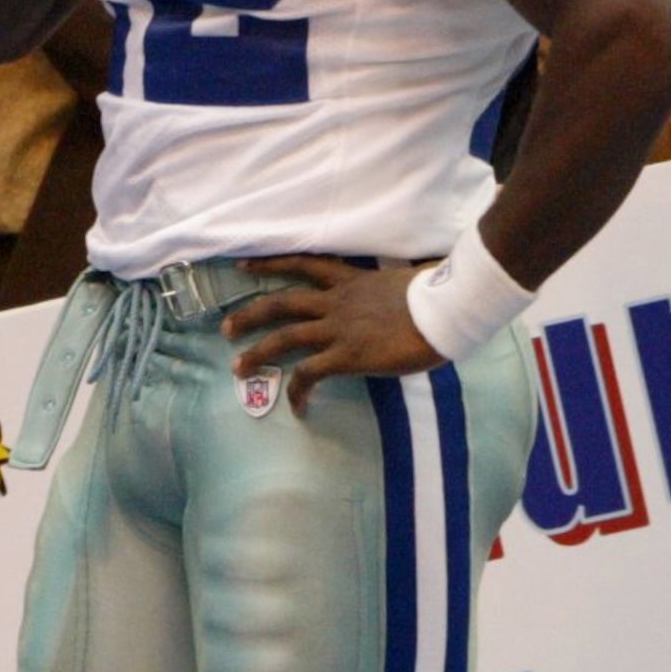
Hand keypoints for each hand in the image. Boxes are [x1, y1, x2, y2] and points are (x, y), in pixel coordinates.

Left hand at [224, 256, 441, 415]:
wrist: (444, 310)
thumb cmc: (438, 295)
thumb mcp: (408, 281)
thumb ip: (394, 285)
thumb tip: (408, 284)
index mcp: (351, 281)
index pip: (303, 265)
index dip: (271, 264)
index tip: (244, 265)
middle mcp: (337, 301)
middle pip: (280, 302)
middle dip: (249, 314)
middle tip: (226, 328)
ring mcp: (338, 328)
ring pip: (284, 337)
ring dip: (256, 352)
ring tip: (237, 367)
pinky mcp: (347, 355)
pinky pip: (311, 374)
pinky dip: (298, 390)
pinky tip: (297, 407)